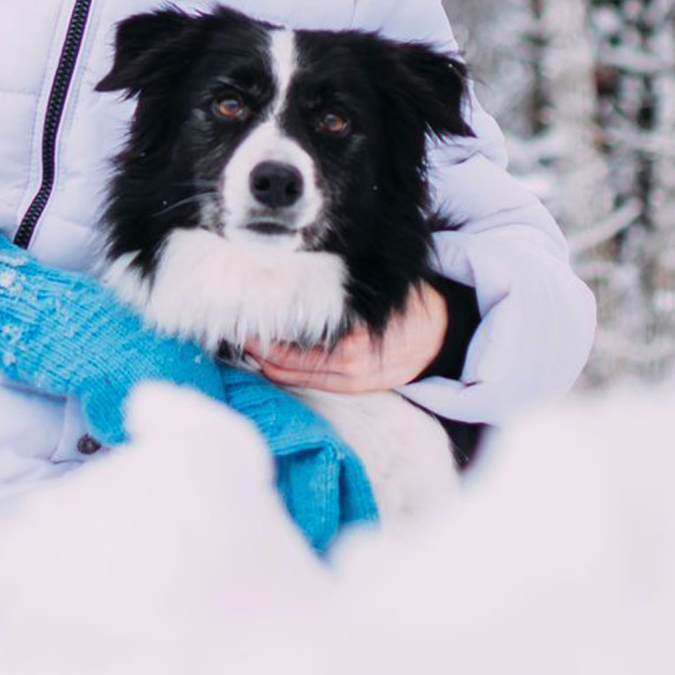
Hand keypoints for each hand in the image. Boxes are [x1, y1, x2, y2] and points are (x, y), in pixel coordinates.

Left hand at [246, 280, 446, 393]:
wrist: (438, 336)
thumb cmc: (402, 306)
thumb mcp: (371, 298)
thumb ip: (336, 298)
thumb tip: (292, 286)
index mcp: (349, 344)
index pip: (288, 347)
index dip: (260, 335)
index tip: (240, 319)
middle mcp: (346, 367)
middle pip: (282, 365)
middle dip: (256, 349)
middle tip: (236, 331)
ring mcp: (348, 381)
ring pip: (291, 377)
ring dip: (267, 361)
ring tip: (248, 342)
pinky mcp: (352, 388)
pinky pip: (308, 382)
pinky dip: (286, 370)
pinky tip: (273, 355)